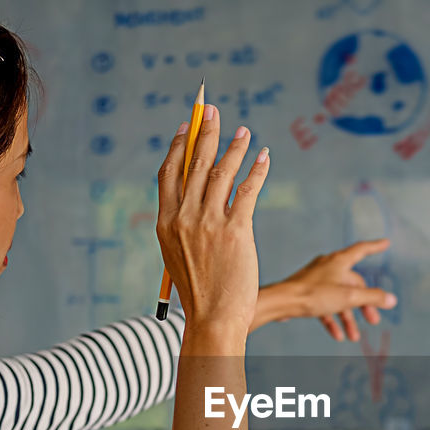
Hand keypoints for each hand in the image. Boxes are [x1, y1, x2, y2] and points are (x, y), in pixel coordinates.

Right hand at [156, 107, 269, 331]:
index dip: (178, 146)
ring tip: (244, 131)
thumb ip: (184, 226)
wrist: (213, 319)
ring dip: (235, 146)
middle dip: (205, 132)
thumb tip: (198, 199)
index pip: (169, 172)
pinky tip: (264, 156)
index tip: (186, 127)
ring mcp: (209, 223)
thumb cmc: (200, 292)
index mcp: (165, 223)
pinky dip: (257, 169)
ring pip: (222, 171)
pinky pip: (248, 190)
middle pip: (195, 163)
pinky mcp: (236, 231)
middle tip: (214, 111)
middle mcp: (184, 218)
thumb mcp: (179, 256)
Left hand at [253, 239, 396, 340]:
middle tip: (373, 321)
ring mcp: (317, 281)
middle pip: (353, 284)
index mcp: (339, 261)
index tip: (386, 243)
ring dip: (348, 318)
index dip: (375, 247)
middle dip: (364, 304)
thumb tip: (392, 299)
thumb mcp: (348, 297)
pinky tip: (337, 336)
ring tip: (354, 337)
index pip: (362, 250)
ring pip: (339, 299)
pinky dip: (332, 320)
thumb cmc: (313, 294)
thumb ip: (372, 298)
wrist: (280, 303)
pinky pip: (325, 307)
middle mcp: (329, 267)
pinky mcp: (307, 294)